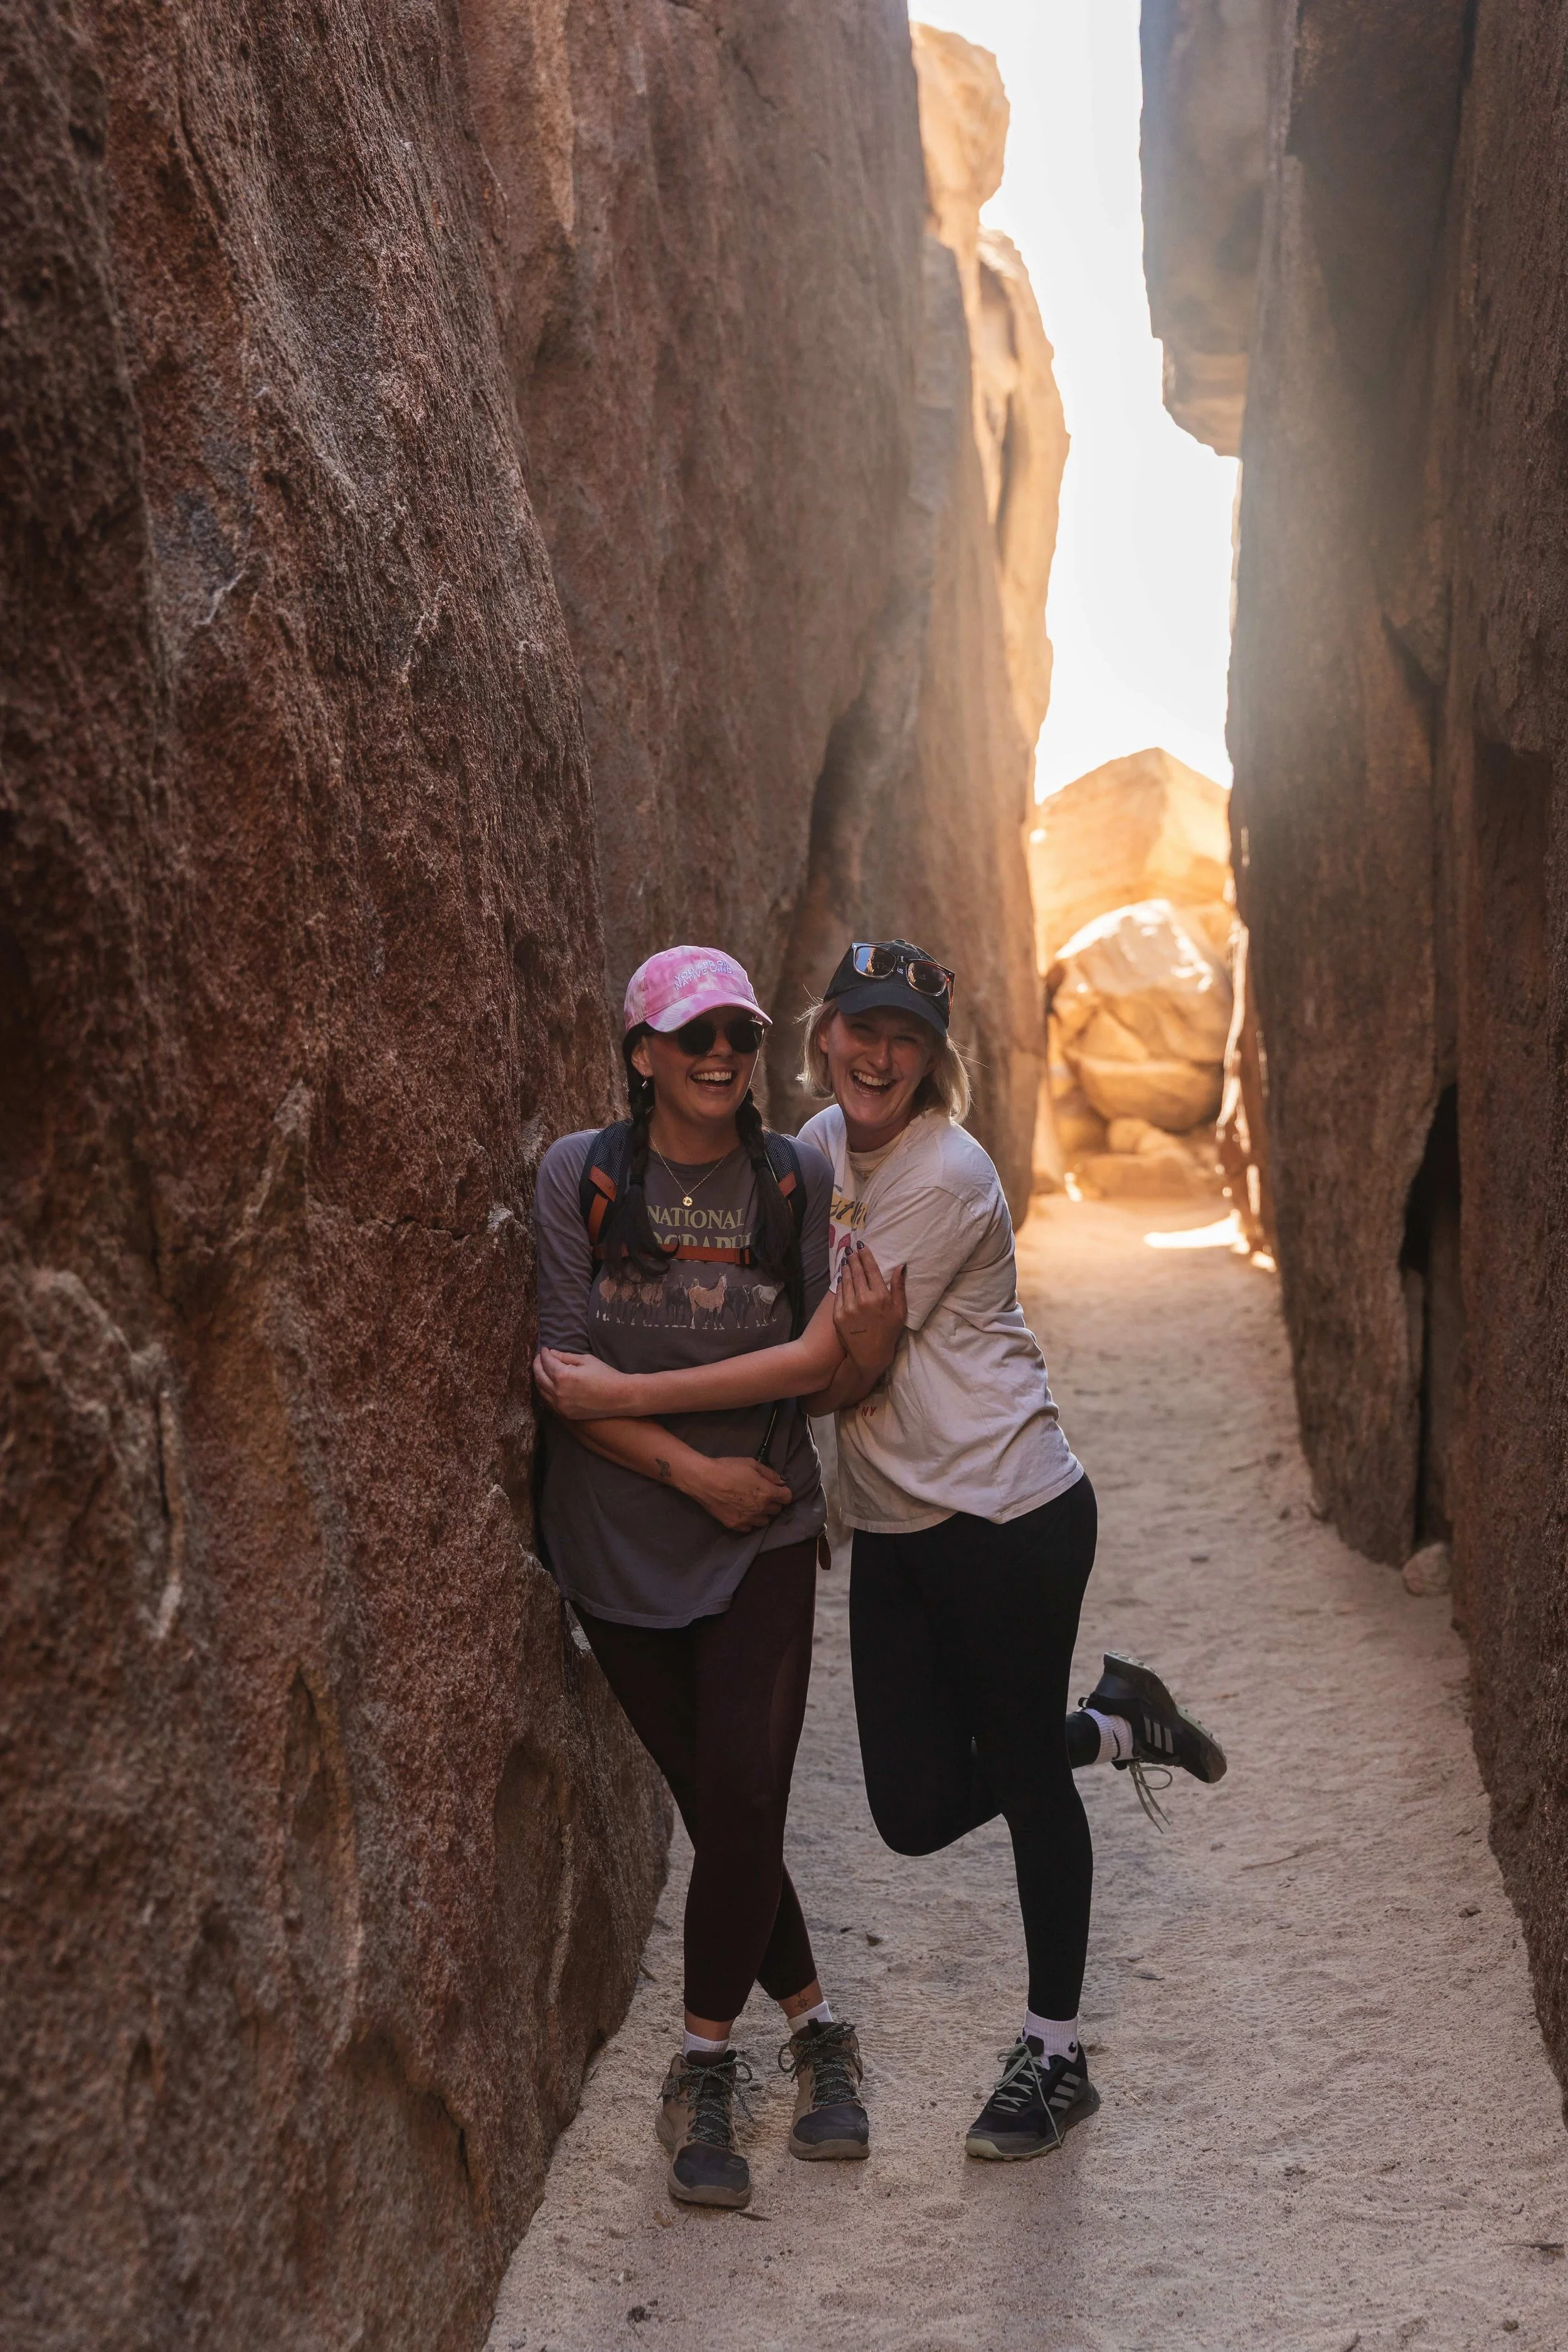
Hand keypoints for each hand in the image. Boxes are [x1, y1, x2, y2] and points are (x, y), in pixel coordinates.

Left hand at [533, 1347, 635, 1419]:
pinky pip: (548, 1402)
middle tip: (540, 1358)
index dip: (544, 1354)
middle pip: (539, 1376)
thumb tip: (552, 1354)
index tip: (545, 1349)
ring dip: (539, 1378)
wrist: (620, 1397)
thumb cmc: (606, 1375)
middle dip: (537, 1365)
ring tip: (541, 1370)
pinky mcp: (565, 1414)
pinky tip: (547, 1385)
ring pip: (540, 1391)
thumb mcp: (586, 1360)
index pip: (546, 1362)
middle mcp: (558, 1392)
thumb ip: (566, 1357)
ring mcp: (560, 1405)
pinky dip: (544, 1392)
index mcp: (563, 1376)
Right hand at [688, 1456, 793, 1531]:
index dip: (783, 1492)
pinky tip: (742, 1512)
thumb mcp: (751, 1464)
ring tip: (752, 1505)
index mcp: (767, 1493)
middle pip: (777, 1510)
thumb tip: (781, 1482)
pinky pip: (749, 1527)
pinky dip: (749, 1521)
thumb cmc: (728, 1468)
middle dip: (772, 1502)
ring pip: (764, 1521)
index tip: (777, 1489)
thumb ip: (769, 1474)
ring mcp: (748, 1519)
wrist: (704, 1480)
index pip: (787, 1498)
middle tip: (762, 1494)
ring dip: (762, 1513)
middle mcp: (761, 1509)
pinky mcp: (735, 1525)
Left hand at [832, 1245, 906, 1375]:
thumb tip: (901, 1267)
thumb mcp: (900, 1311)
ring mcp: (849, 1307)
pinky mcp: (838, 1315)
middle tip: (850, 1248)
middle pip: (856, 1272)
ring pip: (845, 1281)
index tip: (861, 1245)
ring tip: (845, 1259)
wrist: (869, 1355)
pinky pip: (838, 1294)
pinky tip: (840, 1277)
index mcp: (880, 1297)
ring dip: (845, 1268)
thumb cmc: (888, 1332)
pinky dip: (840, 1283)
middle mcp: (863, 1299)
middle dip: (853, 1258)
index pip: (871, 1270)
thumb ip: (899, 1287)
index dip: (865, 1255)